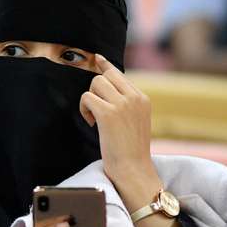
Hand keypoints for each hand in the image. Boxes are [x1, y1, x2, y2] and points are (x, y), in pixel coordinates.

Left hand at [79, 54, 157, 186]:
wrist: (133, 169)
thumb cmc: (130, 150)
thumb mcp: (134, 121)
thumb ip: (126, 104)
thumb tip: (106, 88)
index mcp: (142, 99)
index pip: (119, 74)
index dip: (105, 66)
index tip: (97, 58)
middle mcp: (135, 98)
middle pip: (104, 76)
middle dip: (95, 91)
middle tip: (96, 111)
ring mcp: (123, 104)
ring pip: (95, 83)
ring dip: (89, 100)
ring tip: (94, 118)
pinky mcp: (109, 113)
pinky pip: (87, 98)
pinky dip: (84, 109)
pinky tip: (91, 123)